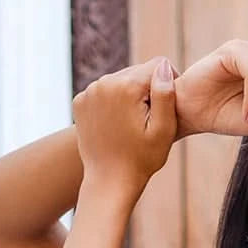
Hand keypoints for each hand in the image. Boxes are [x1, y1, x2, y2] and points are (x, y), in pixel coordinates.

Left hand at [73, 56, 177, 200]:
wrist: (109, 182)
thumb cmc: (141, 160)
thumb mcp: (163, 131)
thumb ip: (165, 95)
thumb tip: (163, 67)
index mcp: (127, 86)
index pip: (157, 66)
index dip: (168, 85)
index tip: (165, 110)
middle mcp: (104, 82)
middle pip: (137, 71)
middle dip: (146, 91)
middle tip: (147, 121)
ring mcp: (89, 91)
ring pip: (120, 80)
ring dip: (129, 96)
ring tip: (131, 124)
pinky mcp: (80, 101)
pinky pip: (104, 91)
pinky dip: (112, 103)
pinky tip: (116, 125)